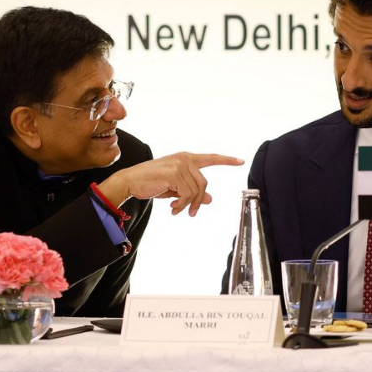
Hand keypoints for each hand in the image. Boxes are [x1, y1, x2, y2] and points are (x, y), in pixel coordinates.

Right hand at [97, 152, 243, 215]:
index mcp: (186, 158)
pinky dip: (181, 205)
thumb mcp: (175, 189)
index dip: (226, 160)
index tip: (241, 161)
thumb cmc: (152, 184)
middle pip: (204, 183)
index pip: (210, 158)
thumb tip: (210, 199)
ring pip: (196, 190)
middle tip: (190, 213)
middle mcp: (185, 158)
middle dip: (198, 201)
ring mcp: (180, 164)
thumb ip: (192, 191)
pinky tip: (172, 207)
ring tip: (177, 210)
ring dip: (188, 205)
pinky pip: (187, 194)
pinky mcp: (175, 173)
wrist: (130, 182)